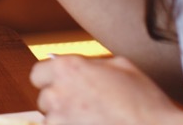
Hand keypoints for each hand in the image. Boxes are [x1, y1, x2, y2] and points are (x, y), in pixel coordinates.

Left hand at [30, 55, 182, 124]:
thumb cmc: (144, 101)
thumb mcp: (120, 66)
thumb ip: (92, 64)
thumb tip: (79, 66)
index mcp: (68, 68)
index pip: (38, 73)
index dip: (51, 80)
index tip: (62, 85)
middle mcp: (59, 93)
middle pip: (45, 99)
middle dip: (60, 103)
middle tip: (83, 107)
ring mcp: (60, 120)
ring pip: (51, 121)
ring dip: (65, 121)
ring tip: (90, 119)